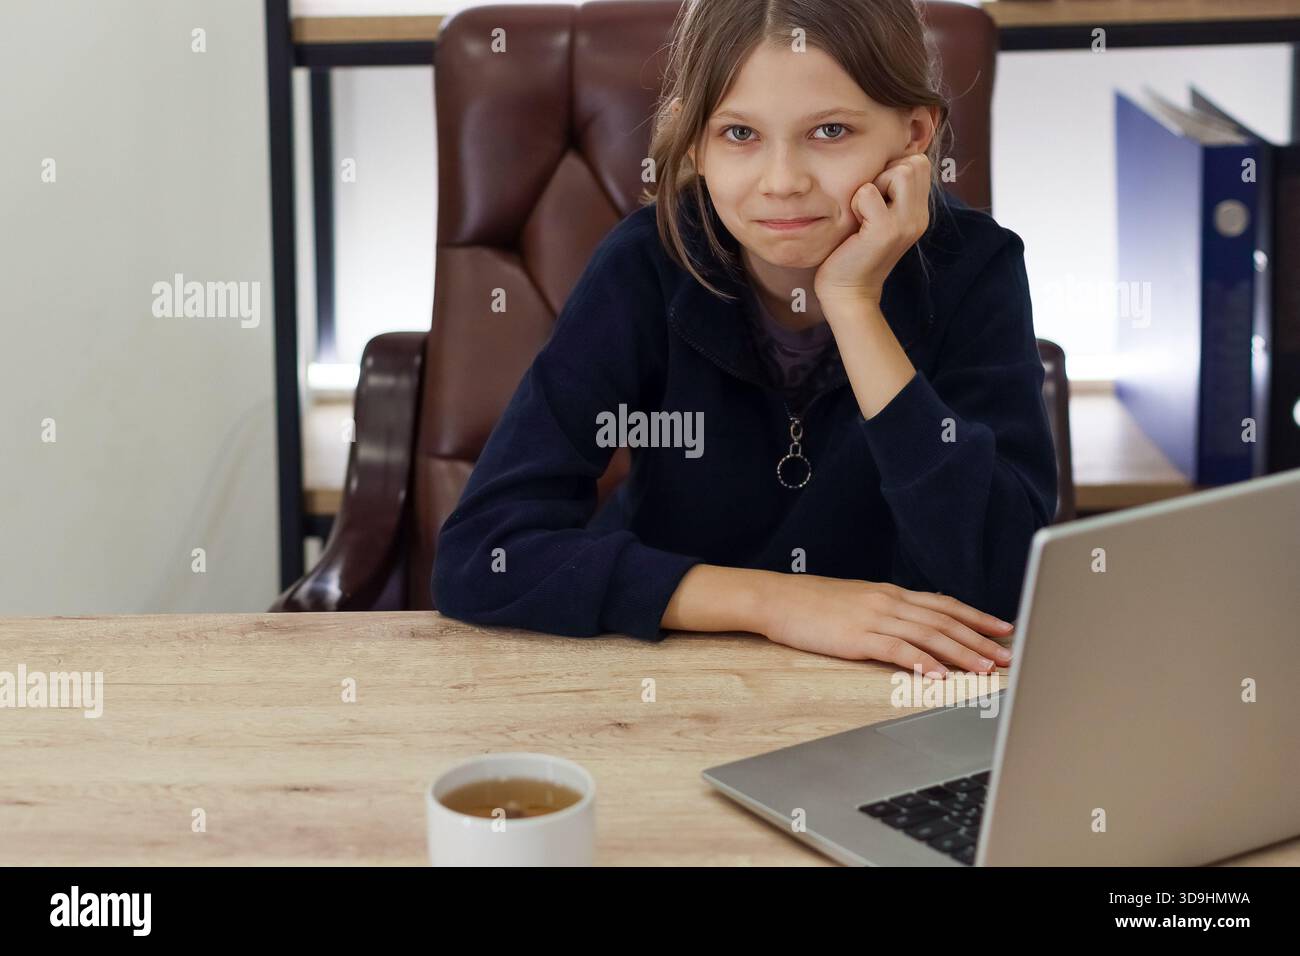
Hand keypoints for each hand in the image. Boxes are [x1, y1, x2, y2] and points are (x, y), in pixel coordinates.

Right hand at [758, 573, 1013, 673]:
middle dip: (980, 639)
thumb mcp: (856, 601)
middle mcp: (889, 601)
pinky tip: (940, 676)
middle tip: (1007, 656)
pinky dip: (923, 662)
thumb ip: (885, 610)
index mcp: (890, 593)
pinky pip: (898, 649)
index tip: (1003, 628)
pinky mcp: (858, 636)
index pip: (944, 603)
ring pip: (929, 634)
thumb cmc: (811, 603)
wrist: (776, 598)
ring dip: (961, 652)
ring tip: (985, 668)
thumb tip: (911, 624)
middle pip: (945, 620)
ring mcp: (875, 617)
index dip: (977, 616)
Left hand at [813, 154, 930, 307]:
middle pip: (915, 162)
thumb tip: (884, 161)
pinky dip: (856, 204)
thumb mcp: (878, 217)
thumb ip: (888, 193)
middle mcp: (919, 216)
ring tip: (864, 214)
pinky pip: (867, 191)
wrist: (848, 292)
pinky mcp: (885, 230)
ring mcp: (906, 223)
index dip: (894, 170)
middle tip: (869, 205)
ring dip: (874, 186)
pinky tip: (855, 227)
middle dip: (887, 173)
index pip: (919, 163)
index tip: (877, 199)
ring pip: (900, 171)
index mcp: (919, 212)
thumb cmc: (854, 252)